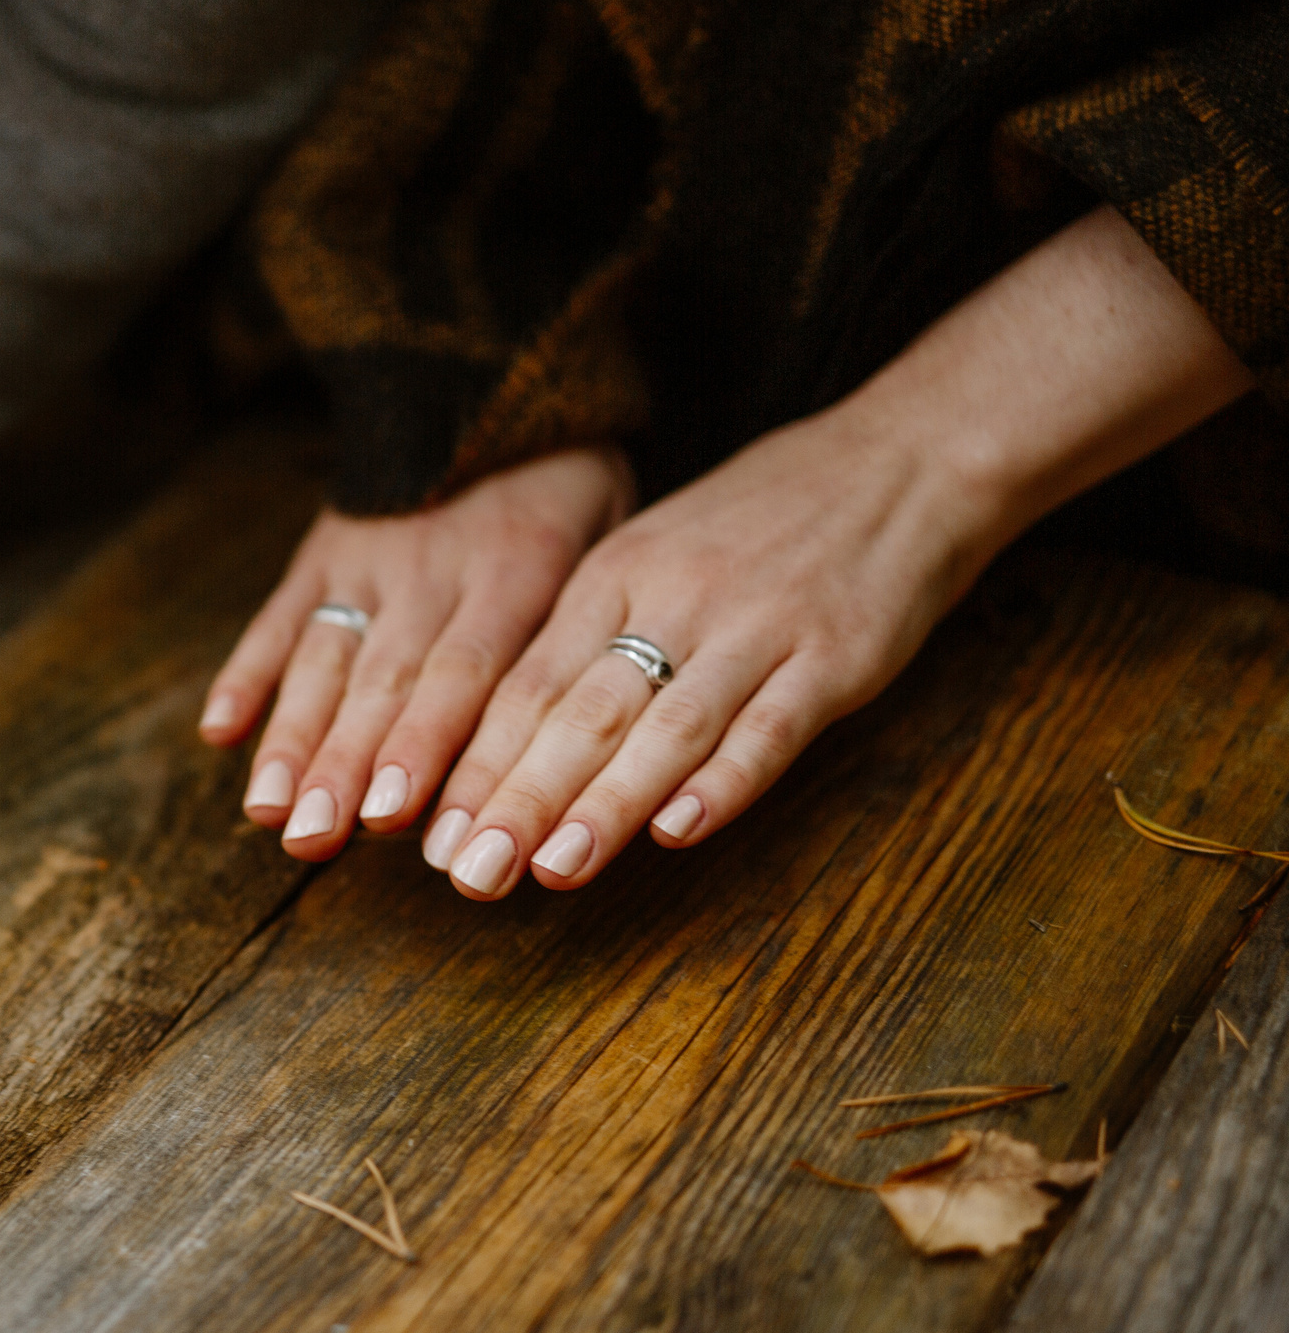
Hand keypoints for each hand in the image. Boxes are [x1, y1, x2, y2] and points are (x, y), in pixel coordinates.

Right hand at [199, 445, 633, 859]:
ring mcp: (368, 560)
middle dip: (345, 762)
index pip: (468, 670)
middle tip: (315, 835)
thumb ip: (582, 637)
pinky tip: (219, 732)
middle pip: (385, 678)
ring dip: (294, 737)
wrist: (491, 384)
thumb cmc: (568, 491)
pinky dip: (246, 672)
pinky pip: (280, 616)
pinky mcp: (322, 552)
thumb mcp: (610, 542)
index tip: (392, 815)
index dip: (425, 743)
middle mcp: (433, 568)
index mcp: (518, 569)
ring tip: (269, 811)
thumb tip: (580, 755)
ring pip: (326, 656)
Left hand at [428, 206, 1253, 899]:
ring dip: (604, 803)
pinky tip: (680, 830)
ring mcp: (755, 627)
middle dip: (517, 800)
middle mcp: (673, 599)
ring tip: (551, 869)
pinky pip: (770, 726)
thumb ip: (592, 641)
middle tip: (468, 874)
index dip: (478, 765)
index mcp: (615, 576)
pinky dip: (723, 781)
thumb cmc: (761, 523)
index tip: (431, 839)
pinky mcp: (834, 656)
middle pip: (579, 713)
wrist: (901, 457)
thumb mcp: (655, 555)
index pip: (527, 685)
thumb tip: (511, 743)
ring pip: (664, 727)